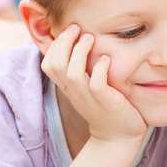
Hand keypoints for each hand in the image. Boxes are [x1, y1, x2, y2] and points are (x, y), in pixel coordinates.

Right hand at [41, 24, 145, 142]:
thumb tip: (81, 43)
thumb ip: (81, 69)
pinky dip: (99, 69)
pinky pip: (96, 84)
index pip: (48, 63)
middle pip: (54, 64)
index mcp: (68, 87)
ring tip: (90, 38)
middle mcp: (74, 91)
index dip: (55, 45)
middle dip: (64, 42)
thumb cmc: (105, 107)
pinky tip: (106, 60)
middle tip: (78, 29)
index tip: (70, 31)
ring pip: (72, 72)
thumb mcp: (87, 87)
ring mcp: (88, 97)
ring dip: (79, 51)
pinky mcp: (105, 102)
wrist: (118, 137)